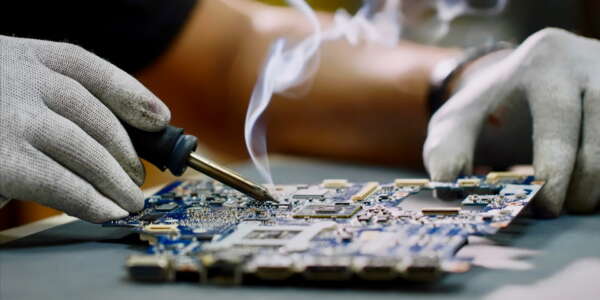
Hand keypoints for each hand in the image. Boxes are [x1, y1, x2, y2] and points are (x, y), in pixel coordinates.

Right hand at [0, 35, 169, 222]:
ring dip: (113, 180)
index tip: (158, 118)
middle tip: (137, 176)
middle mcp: (20, 78)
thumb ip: (50, 94)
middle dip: (125, 151)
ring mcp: (10, 117)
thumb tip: (118, 130)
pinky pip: (59, 182)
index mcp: (26, 55)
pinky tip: (107, 211)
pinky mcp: (0, 158)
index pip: (91, 69)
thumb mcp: (8, 79)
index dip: (131, 94)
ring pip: (83, 149)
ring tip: (129, 200)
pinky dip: (90, 200)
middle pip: (94, 114)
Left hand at [423, 28, 599, 216]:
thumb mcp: (456, 123)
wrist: (520, 81)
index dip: (556, 168)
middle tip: (562, 210)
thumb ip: (446, 152)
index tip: (545, 206)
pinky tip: (592, 186)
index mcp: (542, 61)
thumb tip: (449, 191)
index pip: (558, 120)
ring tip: (579, 202)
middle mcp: (587, 61)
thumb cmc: (486, 109)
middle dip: (585, 181)